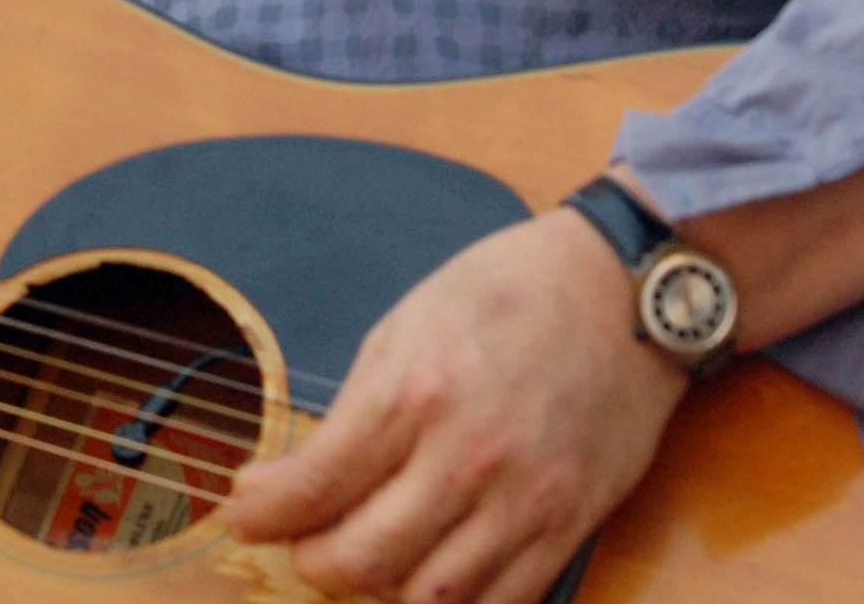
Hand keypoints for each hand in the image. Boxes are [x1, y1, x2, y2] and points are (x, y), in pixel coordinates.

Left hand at [222, 208, 688, 602]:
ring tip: (365, 560)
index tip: (242, 512)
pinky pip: (504, 602)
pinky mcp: (571, 524)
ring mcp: (525, 499)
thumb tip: (293, 481)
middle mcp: (468, 456)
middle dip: (314, 563)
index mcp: (415, 393)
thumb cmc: (506, 295)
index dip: (263, 515)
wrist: (621, 290)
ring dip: (381, 591)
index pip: (316, 488)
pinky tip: (428, 576)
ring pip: (430, 597)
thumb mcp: (406, 328)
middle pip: (364, 559)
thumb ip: (356, 415)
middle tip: (303, 544)